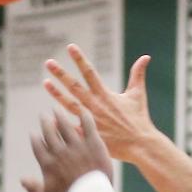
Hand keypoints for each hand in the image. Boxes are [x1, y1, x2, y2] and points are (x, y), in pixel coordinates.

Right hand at [22, 109, 113, 191]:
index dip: (35, 139)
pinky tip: (82, 111)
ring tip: (56, 108)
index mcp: (48, 163)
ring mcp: (76, 146)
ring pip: (65, 125)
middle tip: (43, 115)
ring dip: (59, 116)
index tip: (34, 133)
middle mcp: (60, 151)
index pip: (38, 146)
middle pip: (49, 132)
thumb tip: (22, 180)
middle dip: (44, 122)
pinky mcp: (92, 144)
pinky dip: (84, 117)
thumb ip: (33, 188)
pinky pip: (88, 126)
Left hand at [44, 45, 157, 161]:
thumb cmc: (139, 120)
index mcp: (106, 95)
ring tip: (45, 83)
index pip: (90, 72)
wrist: (141, 145)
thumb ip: (138, 75)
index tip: (70, 46)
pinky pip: (71, 129)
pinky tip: (48, 118)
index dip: (80, 59)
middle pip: (75, 87)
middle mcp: (96, 106)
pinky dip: (60, 125)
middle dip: (61, 74)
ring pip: (70, 105)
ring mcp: (91, 121)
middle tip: (48, 62)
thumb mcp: (138, 95)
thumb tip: (146, 57)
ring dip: (57, 94)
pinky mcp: (90, 136)